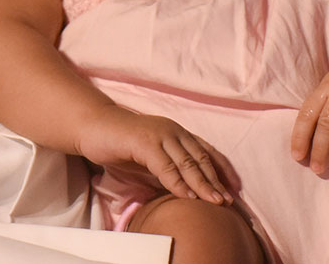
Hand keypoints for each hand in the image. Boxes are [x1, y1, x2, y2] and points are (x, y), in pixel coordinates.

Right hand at [77, 105, 236, 204]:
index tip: (234, 188)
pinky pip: (165, 166)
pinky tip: (188, 197)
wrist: (94, 127)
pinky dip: (178, 183)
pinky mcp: (145, 142)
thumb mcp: (150, 159)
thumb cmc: (121, 144)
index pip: (206, 151)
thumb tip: (183, 191)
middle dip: (216, 181)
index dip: (222, 169)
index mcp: (177, 133)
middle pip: (200, 158)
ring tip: (215, 202)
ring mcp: (160, 134)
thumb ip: (167, 170)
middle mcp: (173, 131)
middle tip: (228, 201)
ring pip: (187, 163)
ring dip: (203, 184)